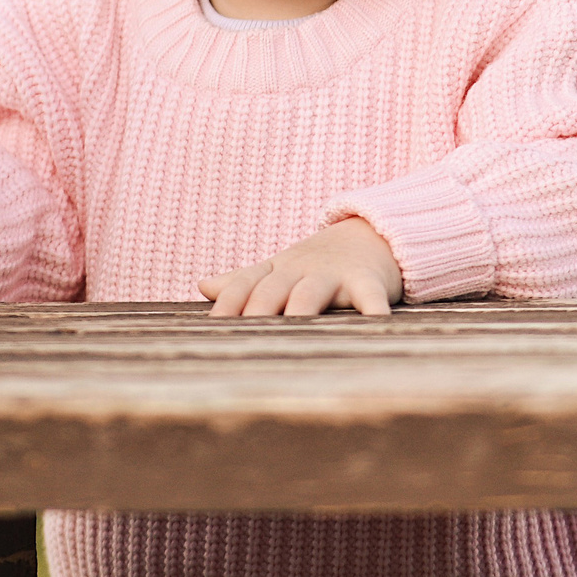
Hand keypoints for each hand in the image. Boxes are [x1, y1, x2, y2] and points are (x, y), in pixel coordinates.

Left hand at [199, 217, 403, 318]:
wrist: (374, 232)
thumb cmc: (319, 263)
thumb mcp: (281, 268)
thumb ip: (243, 280)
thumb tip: (202, 286)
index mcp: (277, 270)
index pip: (244, 284)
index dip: (228, 304)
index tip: (213, 327)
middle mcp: (301, 270)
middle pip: (271, 290)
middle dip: (255, 313)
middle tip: (244, 343)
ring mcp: (334, 274)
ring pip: (309, 294)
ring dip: (299, 311)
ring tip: (291, 336)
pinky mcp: (367, 281)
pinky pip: (369, 297)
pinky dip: (372, 311)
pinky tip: (372, 327)